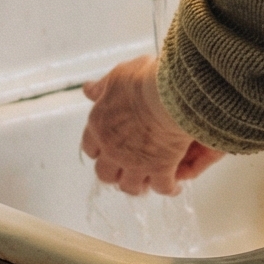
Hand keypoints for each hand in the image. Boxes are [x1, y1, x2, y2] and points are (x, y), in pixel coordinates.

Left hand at [80, 58, 223, 195]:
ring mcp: (136, 162)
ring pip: (130, 186)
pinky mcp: (160, 169)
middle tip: (125, 170)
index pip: (90, 147)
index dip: (98, 150)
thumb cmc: (145, 79)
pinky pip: (162, 187)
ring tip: (148, 182)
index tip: (105, 151)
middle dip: (114, 173)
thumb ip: (104, 85)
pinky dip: (169, 189)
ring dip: (138, 185)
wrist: (170, 94)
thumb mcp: (119, 75)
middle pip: (105, 174)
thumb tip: (88, 89)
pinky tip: (174, 187)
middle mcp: (113, 149)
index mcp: (100, 125)